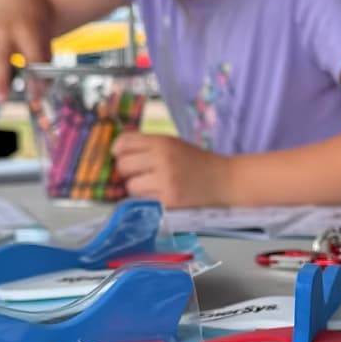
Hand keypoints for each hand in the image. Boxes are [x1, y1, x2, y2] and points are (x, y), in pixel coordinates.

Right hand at [0, 0, 54, 99]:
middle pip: (2, 54)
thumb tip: (37, 101)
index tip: (35, 99)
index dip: (35, 79)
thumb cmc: (34, 29)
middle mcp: (7, 30)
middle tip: (1, 99)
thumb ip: (43, 71)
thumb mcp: (44, 44)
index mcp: (29, 32)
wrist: (19, 0)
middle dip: (0, 77)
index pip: (33, 59)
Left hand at [112, 131, 229, 207]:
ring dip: (137, 187)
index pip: (124, 142)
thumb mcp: (173, 144)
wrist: (224, 180)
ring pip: (130, 186)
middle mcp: (162, 158)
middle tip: (140, 173)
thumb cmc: (196, 161)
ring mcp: (165, 180)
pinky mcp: (169, 200)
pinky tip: (161, 194)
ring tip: (152, 185)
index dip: (119, 150)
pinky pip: (144, 200)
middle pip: (123, 165)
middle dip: (127, 171)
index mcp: (162, 142)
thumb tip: (116, 151)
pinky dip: (148, 199)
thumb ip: (147, 145)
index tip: (122, 155)